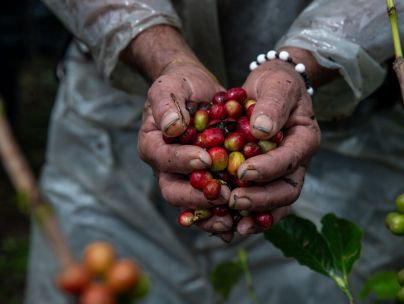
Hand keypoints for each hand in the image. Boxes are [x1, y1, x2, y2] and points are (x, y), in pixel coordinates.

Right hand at [124, 26, 235, 240]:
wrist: (198, 90)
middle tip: (223, 195)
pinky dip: (225, 214)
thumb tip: (171, 127)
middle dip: (197, 197)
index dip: (182, 161)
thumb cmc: (181, 84)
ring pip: (192, 205)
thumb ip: (166, 104)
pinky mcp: (205, 182)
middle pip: (173, 191)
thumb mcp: (170, 85)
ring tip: (232, 218)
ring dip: (211, 215)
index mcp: (153, 145)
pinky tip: (243, 219)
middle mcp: (166, 167)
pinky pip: (212, 205)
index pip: (162, 159)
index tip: (205, 159)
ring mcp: (185, 178)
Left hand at [229, 58, 320, 234]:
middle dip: (260, 199)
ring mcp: (283, 174)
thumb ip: (272, 105)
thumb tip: (261, 130)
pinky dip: (246, 215)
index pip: (290, 160)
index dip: (269, 168)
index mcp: (305, 139)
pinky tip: (227, 223)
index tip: (243, 171)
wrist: (272, 88)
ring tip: (233, 224)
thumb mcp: (277, 84)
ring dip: (255, 215)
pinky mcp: (267, 179)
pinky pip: (261, 204)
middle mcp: (298, 162)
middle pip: (286, 190)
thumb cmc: (276, 83)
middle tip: (233, 200)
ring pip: (276, 204)